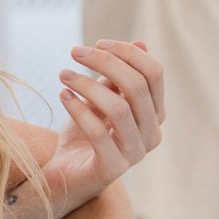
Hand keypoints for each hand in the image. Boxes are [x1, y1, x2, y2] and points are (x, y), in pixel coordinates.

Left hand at [45, 39, 164, 215]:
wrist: (64, 175)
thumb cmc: (84, 133)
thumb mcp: (100, 98)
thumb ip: (118, 77)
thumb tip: (141, 42)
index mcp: (155, 114)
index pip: (154, 74)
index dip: (128, 53)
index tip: (97, 42)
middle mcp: (152, 133)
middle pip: (137, 87)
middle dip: (105, 62)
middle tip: (75, 51)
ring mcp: (135, 153)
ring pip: (119, 108)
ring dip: (87, 85)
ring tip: (63, 74)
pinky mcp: (113, 168)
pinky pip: (98, 132)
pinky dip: (78, 110)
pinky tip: (63, 95)